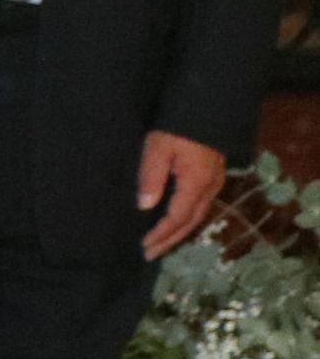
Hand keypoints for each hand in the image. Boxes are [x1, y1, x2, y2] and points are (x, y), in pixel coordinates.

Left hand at [140, 130, 225, 258]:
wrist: (207, 104)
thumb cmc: (178, 125)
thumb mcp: (158, 148)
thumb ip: (151, 177)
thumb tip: (144, 207)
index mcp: (196, 183)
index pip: (177, 218)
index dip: (160, 234)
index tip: (143, 246)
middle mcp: (210, 187)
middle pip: (190, 222)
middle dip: (170, 240)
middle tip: (150, 254)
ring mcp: (215, 182)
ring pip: (198, 216)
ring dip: (179, 232)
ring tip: (161, 244)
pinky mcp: (214, 175)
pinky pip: (201, 206)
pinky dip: (187, 219)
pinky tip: (176, 222)